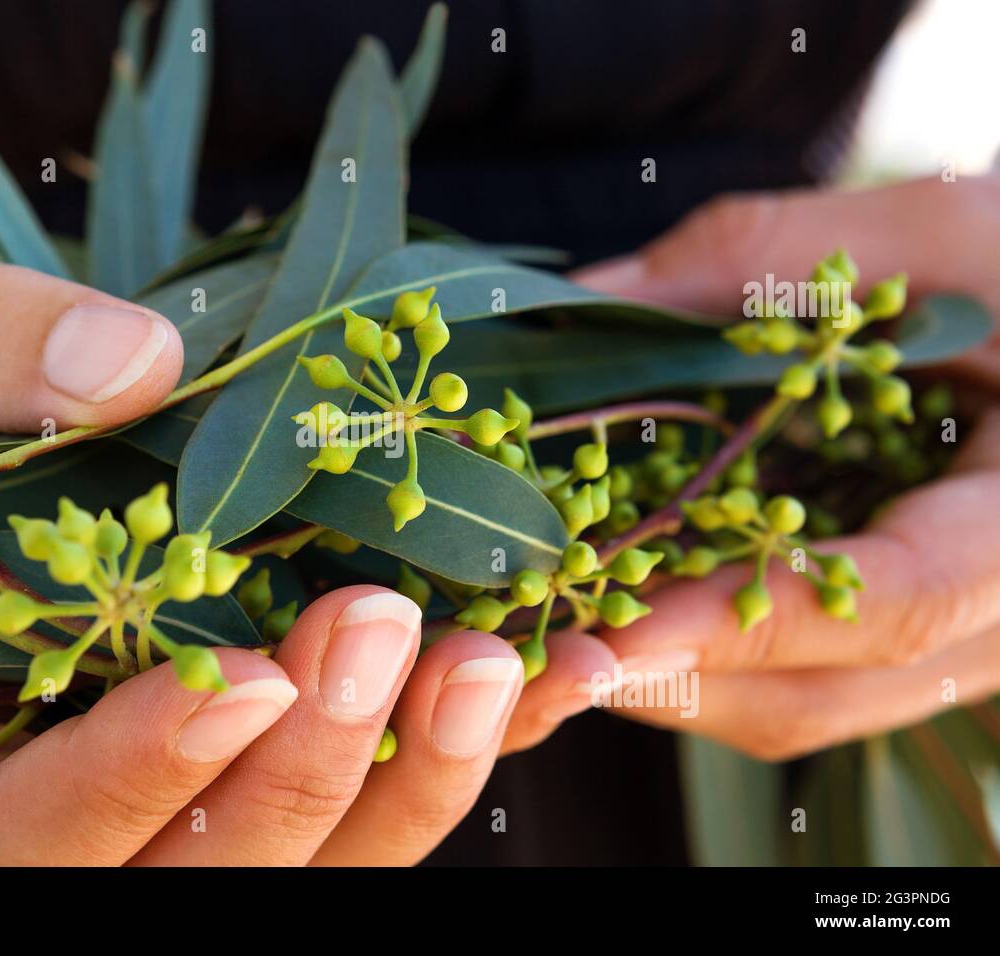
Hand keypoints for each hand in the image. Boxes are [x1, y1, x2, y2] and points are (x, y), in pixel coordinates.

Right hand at [0, 259, 523, 863]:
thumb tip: (130, 366)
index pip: (23, 836)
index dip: (136, 778)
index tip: (245, 679)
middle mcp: (80, 814)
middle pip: (197, 880)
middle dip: (297, 778)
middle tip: (375, 628)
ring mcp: (201, 793)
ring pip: (317, 865)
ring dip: (409, 780)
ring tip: (487, 658)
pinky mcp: (296, 743)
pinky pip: (393, 786)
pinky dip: (475, 741)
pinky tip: (557, 666)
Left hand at [496, 173, 999, 759]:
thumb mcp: (931, 231)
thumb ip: (759, 263)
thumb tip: (580, 303)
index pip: (897, 604)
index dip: (742, 617)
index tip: (607, 618)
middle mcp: (993, 618)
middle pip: (813, 689)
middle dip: (659, 663)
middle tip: (530, 622)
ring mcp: (943, 643)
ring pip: (788, 703)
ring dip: (657, 669)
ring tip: (547, 610)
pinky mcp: (891, 635)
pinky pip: (785, 680)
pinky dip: (689, 649)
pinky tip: (612, 593)